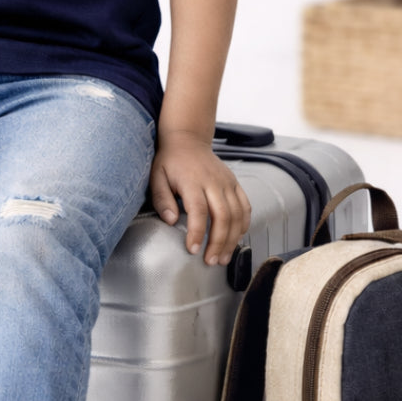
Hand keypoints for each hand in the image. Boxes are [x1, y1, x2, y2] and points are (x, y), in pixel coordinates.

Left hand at [150, 130, 250, 265]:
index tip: (193, 250)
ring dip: (232, 239)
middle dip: (218, 242)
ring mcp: (227, 182)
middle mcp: (213, 181)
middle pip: (223, 216)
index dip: (198, 232)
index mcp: (192, 181)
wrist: (187, 139)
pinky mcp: (235, 183)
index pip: (199, 211)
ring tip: (223, 257)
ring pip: (237, 215)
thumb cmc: (170, 160)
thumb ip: (161, 198)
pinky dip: (243, 225)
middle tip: (210, 261)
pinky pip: (245, 206)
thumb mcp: (156, 176)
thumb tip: (171, 221)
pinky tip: (236, 239)